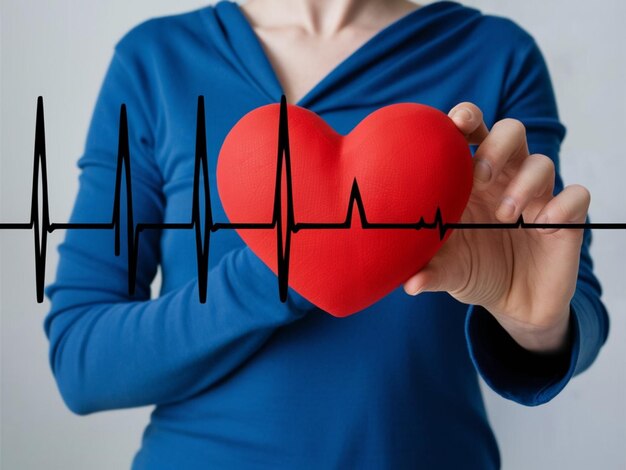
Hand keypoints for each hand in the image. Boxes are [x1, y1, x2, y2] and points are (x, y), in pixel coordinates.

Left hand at [403, 102, 589, 354]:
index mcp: (472, 180)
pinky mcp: (566, 218)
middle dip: (496, 144)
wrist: (513, 304)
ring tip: (505, 215)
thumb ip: (430, 271)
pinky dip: (563, 204)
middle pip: (511, 132)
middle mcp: (506, 179)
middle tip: (480, 176)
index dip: (466, 118)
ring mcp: (537, 197)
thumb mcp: (448, 272)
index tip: (456, 123)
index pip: (472, 133)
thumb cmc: (474, 271)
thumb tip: (410, 284)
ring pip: (542, 162)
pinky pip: (577, 195)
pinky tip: (544, 225)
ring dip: (524, 183)